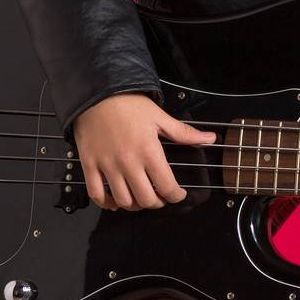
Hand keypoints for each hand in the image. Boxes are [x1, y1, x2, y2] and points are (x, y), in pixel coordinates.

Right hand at [72, 92, 217, 210]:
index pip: (167, 186)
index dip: (176, 196)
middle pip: (145, 199)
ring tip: (140, 199)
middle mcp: (128, 162)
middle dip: (157, 203)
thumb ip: (185, 133)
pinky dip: (107, 203)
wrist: (98, 94)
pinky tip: (115, 201)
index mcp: (149, 151)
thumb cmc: (128, 104)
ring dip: (134, 205)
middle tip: (160, 197)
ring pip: (123, 200)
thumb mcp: (160, 117)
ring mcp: (107, 166)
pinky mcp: (90, 165)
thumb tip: (209, 138)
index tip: (178, 195)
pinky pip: (97, 194)